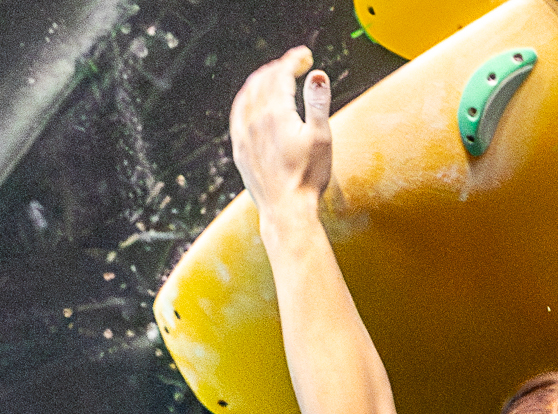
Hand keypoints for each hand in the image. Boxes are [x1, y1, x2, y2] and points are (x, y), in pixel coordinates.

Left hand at [231, 46, 333, 230]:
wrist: (287, 213)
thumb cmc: (307, 179)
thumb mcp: (321, 139)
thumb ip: (317, 103)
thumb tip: (317, 74)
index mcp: (276, 113)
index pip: (281, 73)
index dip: (294, 59)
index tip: (306, 56)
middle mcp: (255, 120)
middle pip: (263, 79)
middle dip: (279, 67)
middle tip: (295, 65)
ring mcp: (244, 134)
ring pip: (247, 94)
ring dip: (262, 79)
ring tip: (275, 78)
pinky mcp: (240, 150)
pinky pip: (237, 113)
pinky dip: (246, 99)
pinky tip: (252, 101)